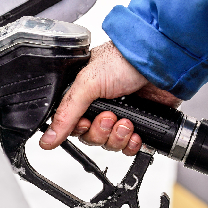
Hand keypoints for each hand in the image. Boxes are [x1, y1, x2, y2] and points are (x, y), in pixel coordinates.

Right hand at [39, 41, 180, 154]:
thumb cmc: (124, 60)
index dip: (79, 129)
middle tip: (110, 116)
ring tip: (126, 121)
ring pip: (109, 144)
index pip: (72, 124)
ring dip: (117, 137)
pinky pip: (129, 147)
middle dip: (101, 131)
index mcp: (84, 93)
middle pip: (91, 137)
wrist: (161, 63)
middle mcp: (101, 105)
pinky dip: (131, 144)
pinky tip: (136, 132)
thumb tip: (46, 139)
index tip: (86, 122)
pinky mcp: (140, 123)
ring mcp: (121, 114)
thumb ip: (66, 113)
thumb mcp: (87, 84)